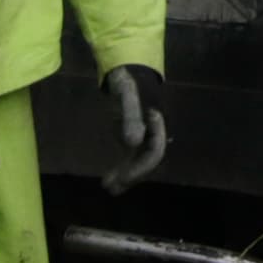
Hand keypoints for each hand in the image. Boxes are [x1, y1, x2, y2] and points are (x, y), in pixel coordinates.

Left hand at [98, 62, 170, 194]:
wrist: (127, 74)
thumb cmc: (127, 81)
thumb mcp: (126, 93)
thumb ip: (130, 115)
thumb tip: (133, 142)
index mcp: (155, 124)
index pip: (155, 150)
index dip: (141, 166)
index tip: (124, 176)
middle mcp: (152, 133)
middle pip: (148, 161)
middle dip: (132, 175)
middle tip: (112, 186)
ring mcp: (143, 137)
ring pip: (139, 162)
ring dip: (126, 176)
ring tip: (108, 187)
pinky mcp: (133, 139)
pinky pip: (130, 159)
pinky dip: (121, 170)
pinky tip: (107, 180)